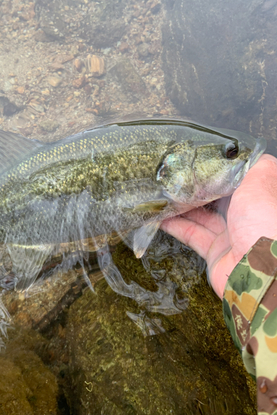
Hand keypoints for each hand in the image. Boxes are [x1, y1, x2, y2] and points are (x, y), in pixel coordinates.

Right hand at [161, 154, 276, 297]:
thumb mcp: (262, 180)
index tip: (195, 160)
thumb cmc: (266, 223)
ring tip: (162, 192)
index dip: (214, 170)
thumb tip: (244, 153)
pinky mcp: (215, 253)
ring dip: (180, 205)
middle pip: (215, 197)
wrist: (261, 272)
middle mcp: (245, 216)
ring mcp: (230, 235)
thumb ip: (253, 164)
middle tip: (173, 176)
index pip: (233, 178)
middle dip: (195, 187)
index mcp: (258, 197)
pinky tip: (160, 215)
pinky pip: (191, 235)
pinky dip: (175, 225)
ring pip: (200, 215)